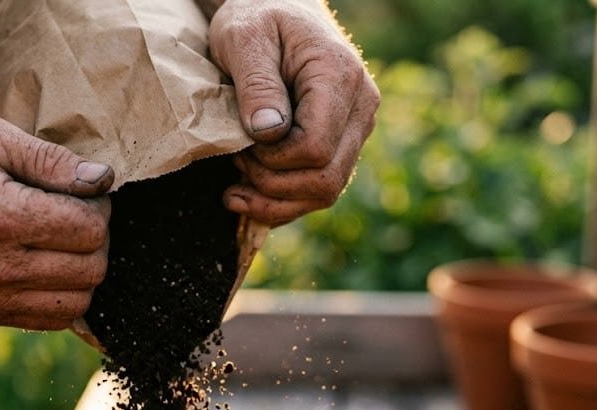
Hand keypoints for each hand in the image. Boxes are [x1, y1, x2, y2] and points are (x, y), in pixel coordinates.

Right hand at [0, 115, 112, 329]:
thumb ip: (49, 158)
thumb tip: (102, 178)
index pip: (89, 229)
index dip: (97, 207)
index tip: (82, 192)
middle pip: (92, 268)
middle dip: (96, 239)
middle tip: (75, 216)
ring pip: (80, 301)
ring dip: (84, 271)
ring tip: (63, 242)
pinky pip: (54, 319)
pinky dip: (64, 294)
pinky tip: (49, 265)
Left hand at [207, 0, 379, 225]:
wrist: (278, 11)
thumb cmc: (257, 18)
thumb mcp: (243, 38)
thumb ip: (256, 84)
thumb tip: (268, 134)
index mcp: (340, 77)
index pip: (315, 147)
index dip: (273, 159)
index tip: (240, 144)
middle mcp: (361, 108)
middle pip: (326, 178)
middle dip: (273, 186)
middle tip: (236, 164)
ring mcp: (357, 129)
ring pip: (327, 191)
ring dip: (278, 202)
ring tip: (236, 189)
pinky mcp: (345, 144)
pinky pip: (322, 188)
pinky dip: (285, 202)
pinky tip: (250, 196)